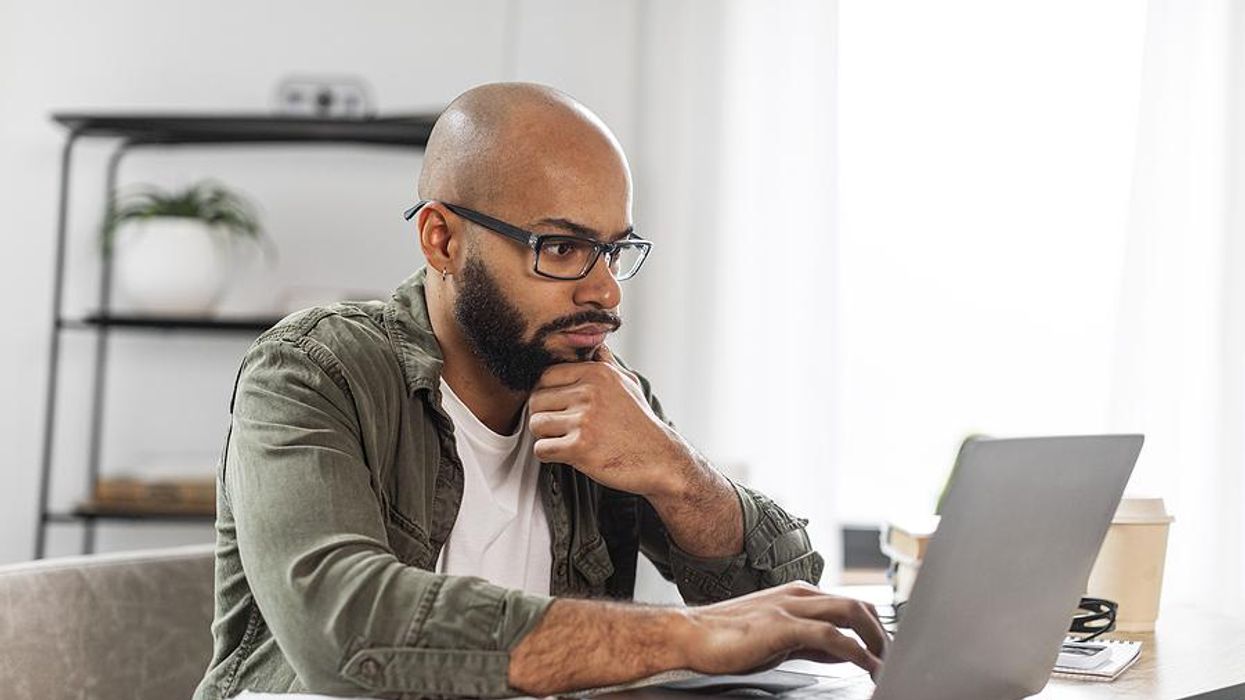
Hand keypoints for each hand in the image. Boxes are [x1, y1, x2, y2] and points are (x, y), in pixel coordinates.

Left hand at [528, 345, 688, 497]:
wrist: (659, 458)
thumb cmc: (641, 423)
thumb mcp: (627, 384)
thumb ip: (607, 364)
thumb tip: (597, 347)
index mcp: (596, 373)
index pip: (545, 376)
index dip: (546, 394)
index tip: (556, 407)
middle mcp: (589, 393)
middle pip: (536, 401)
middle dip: (543, 416)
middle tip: (560, 427)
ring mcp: (584, 420)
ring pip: (535, 424)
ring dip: (545, 436)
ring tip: (563, 440)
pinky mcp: (580, 447)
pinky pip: (541, 449)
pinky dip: (549, 455)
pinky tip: (566, 454)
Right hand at [679, 581, 888, 679]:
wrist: (691, 635)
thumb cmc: (729, 638)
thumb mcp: (780, 638)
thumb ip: (813, 643)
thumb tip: (846, 652)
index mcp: (799, 595)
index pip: (850, 605)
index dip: (874, 627)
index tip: (887, 650)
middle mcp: (799, 595)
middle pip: (858, 604)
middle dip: (882, 632)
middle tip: (894, 658)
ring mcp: (791, 607)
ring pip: (851, 612)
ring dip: (875, 639)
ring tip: (886, 663)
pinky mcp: (783, 625)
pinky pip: (831, 635)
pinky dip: (855, 651)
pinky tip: (865, 666)